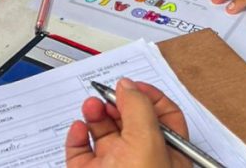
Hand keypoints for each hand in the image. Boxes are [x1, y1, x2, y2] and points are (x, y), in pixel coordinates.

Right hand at [64, 78, 189, 167]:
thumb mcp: (147, 141)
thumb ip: (138, 107)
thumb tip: (127, 86)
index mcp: (169, 153)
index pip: (165, 116)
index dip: (149, 96)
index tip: (131, 84)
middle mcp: (143, 160)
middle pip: (130, 121)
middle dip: (117, 102)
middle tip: (107, 93)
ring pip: (104, 133)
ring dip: (95, 114)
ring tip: (91, 106)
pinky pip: (81, 151)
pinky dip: (77, 137)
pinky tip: (79, 128)